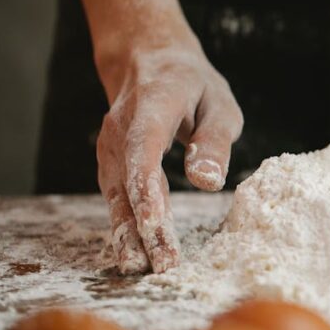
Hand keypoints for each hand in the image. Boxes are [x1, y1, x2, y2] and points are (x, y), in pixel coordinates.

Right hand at [96, 43, 242, 273]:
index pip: (144, 151)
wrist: (148, 62)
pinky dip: (124, 223)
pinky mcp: (110, 162)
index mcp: (151, 106)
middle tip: (162, 265)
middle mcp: (120, 129)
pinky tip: (134, 252)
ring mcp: (110, 146)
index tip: (156, 225)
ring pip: (116, 195)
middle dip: (143, 225)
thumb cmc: (192, 84)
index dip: (148, 191)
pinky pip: (116, 196)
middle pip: (128, 182)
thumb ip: (213, 140)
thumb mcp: (219, 102)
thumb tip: (208, 182)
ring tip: (142, 268)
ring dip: (128, 232)